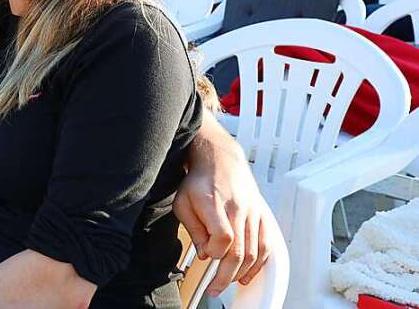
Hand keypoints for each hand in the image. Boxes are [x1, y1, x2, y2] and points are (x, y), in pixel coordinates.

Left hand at [174, 122, 273, 295]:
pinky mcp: (261, 216)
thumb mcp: (183, 202)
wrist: (220, 159)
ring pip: (254, 252)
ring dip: (241, 273)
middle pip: (239, 251)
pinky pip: (266, 245)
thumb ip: (193, 229)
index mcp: (216, 204)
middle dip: (225, 276)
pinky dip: (259, 264)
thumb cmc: (199, 180)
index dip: (215, 252)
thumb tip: (204, 254)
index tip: (206, 256)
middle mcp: (238, 209)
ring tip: (228, 282)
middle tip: (214, 288)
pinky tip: (247, 274)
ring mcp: (253, 213)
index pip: (223, 237)